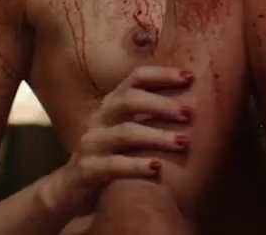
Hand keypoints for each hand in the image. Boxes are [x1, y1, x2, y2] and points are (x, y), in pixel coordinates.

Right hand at [42, 65, 194, 216]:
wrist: (72, 189)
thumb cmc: (111, 156)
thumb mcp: (127, 131)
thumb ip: (149, 116)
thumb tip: (192, 104)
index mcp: (112, 105)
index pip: (135, 79)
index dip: (162, 75)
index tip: (190, 77)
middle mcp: (100, 119)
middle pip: (128, 101)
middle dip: (161, 105)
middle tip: (189, 113)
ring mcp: (92, 145)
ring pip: (124, 133)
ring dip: (157, 136)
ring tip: (184, 142)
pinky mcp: (88, 170)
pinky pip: (113, 166)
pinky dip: (136, 165)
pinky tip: (157, 168)